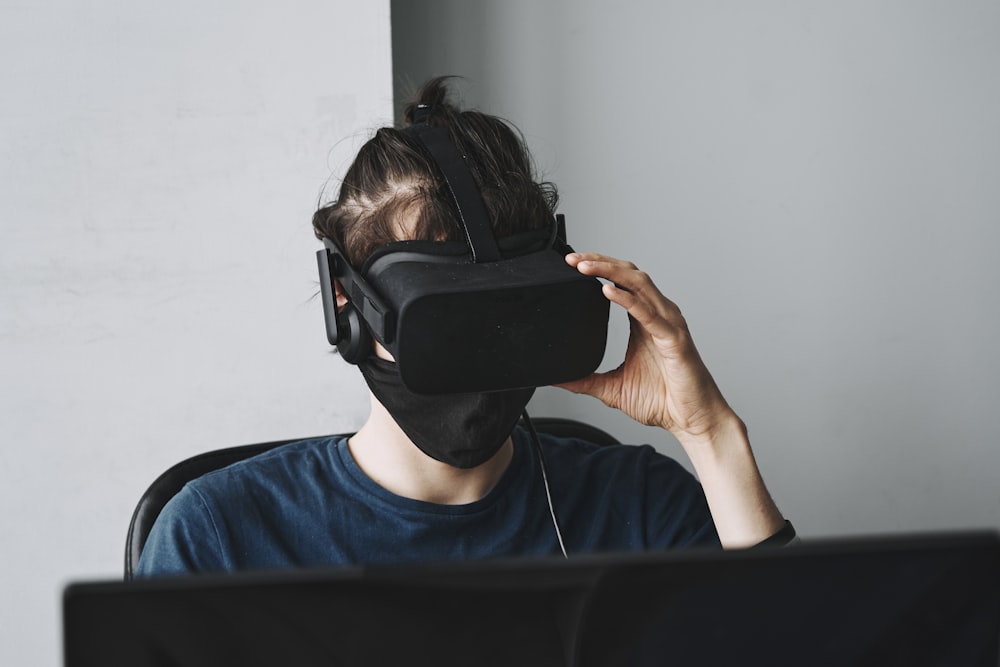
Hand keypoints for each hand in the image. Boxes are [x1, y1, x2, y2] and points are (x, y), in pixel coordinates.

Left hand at [559, 253, 737, 444]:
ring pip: (639, 284)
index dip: (598, 268)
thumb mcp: (613, 388)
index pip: (620, 282)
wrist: (692, 421)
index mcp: (644, 320)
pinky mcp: (674, 339)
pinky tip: (608, 292)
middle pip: (628, 274)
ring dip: (610, 272)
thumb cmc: (663, 401)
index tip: (571, 263)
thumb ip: (586, 380)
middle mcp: (658, 315)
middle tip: (571, 258)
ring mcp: (668, 324)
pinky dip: (627, 300)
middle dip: (599, 261)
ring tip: (584, 266)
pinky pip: (648, 313)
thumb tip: (558, 378)